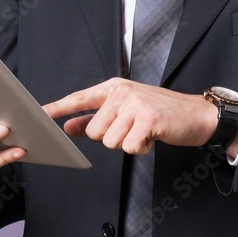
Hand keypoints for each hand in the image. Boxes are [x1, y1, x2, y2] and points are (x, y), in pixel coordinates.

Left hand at [43, 77, 229, 155]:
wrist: (196, 115)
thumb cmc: (160, 113)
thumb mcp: (126, 112)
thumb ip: (95, 119)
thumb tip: (68, 126)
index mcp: (114, 88)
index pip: (81, 97)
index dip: (59, 107)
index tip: (41, 114)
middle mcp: (122, 92)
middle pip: (96, 131)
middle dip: (113, 138)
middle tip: (133, 129)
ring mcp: (135, 103)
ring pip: (111, 141)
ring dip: (128, 143)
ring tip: (144, 131)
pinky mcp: (148, 118)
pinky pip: (129, 147)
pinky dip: (141, 148)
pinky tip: (152, 136)